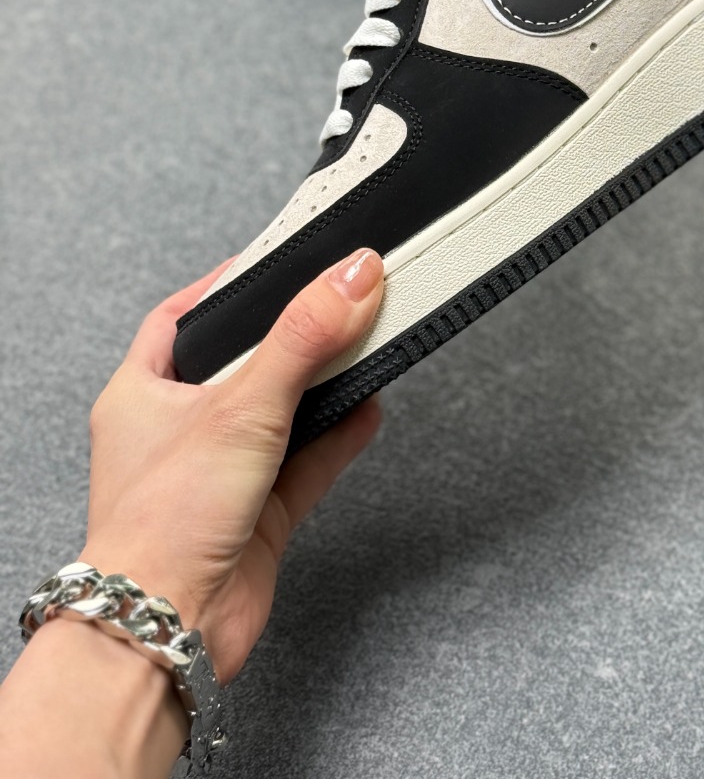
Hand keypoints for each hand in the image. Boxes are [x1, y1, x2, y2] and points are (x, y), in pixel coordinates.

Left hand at [78, 247, 383, 683]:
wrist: (168, 632)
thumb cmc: (161, 523)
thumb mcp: (240, 406)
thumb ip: (302, 337)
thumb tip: (352, 275)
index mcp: (143, 392)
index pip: (184, 318)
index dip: (228, 287)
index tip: (276, 260)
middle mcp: (179, 430)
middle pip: (245, 362)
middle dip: (293, 334)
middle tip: (339, 298)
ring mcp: (221, 474)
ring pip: (283, 412)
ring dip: (324, 384)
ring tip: (366, 341)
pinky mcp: (258, 515)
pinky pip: (308, 461)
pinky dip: (341, 435)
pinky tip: (369, 407)